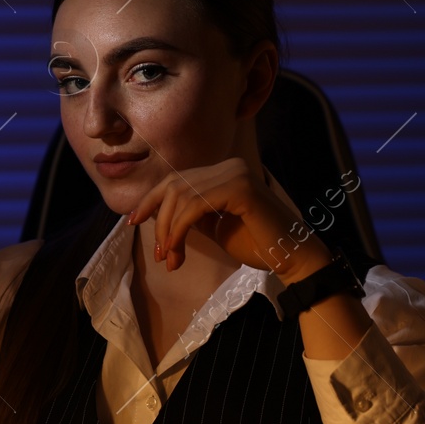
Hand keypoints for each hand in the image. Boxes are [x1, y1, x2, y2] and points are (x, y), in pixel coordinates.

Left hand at [125, 157, 331, 283]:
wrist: (291, 258)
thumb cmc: (256, 244)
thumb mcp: (214, 226)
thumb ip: (191, 215)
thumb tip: (159, 216)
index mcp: (223, 170)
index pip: (176, 180)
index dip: (150, 200)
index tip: (133, 221)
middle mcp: (229, 165)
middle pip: (174, 187)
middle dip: (158, 221)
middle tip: (159, 254)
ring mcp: (235, 173)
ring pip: (181, 198)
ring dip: (168, 232)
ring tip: (169, 258)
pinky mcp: (240, 187)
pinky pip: (194, 207)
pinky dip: (178, 230)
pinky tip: (176, 250)